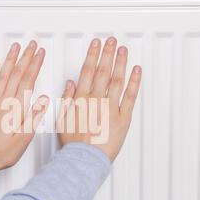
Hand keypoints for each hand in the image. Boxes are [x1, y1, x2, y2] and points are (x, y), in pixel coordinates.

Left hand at [0, 41, 48, 175]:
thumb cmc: (2, 152)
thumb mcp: (25, 138)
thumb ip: (34, 116)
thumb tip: (43, 99)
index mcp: (16, 108)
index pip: (28, 80)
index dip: (35, 65)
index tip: (41, 53)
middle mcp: (4, 102)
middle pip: (16, 74)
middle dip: (26, 57)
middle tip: (32, 44)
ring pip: (3, 75)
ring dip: (10, 59)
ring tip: (15, 47)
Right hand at [57, 37, 141, 160]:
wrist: (84, 159)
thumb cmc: (73, 144)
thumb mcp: (62, 120)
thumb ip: (66, 99)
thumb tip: (70, 83)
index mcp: (81, 100)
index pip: (87, 71)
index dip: (92, 55)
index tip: (96, 44)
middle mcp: (96, 100)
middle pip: (102, 72)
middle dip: (107, 54)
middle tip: (112, 40)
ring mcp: (110, 108)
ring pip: (116, 80)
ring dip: (120, 63)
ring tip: (123, 50)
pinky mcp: (123, 118)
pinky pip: (129, 96)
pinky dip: (133, 82)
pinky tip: (136, 71)